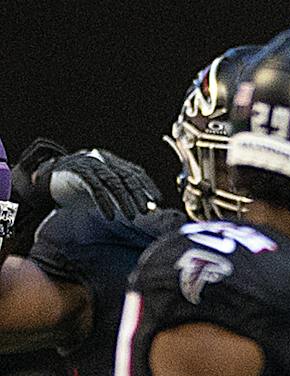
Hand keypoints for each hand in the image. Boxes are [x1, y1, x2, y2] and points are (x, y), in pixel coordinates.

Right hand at [34, 147, 162, 220]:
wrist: (45, 178)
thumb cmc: (79, 186)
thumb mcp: (102, 187)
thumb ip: (121, 193)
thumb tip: (147, 208)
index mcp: (111, 161)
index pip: (134, 171)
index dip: (147, 185)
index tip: (157, 200)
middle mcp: (102, 159)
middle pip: (126, 176)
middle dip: (139, 194)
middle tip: (146, 211)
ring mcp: (89, 163)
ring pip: (113, 182)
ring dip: (124, 201)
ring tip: (131, 216)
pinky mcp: (77, 171)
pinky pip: (95, 187)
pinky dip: (104, 203)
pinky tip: (110, 216)